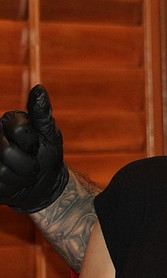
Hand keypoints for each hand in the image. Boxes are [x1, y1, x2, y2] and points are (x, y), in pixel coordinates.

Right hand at [0, 85, 68, 212]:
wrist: (43, 184)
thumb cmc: (48, 155)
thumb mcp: (50, 135)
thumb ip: (42, 113)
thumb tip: (39, 89)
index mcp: (7, 121)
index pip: (20, 131)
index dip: (32, 143)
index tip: (36, 146)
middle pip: (6, 153)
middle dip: (28, 165)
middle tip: (33, 165)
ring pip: (1, 172)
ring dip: (19, 179)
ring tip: (22, 175)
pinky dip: (9, 189)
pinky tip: (11, 184)